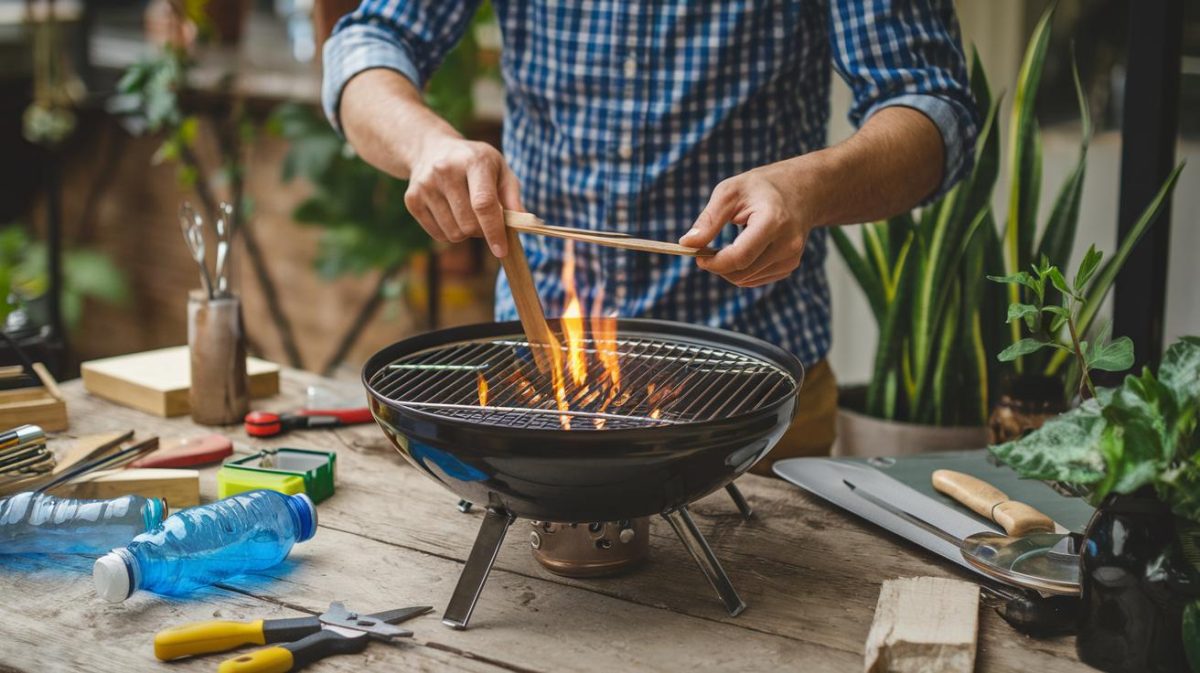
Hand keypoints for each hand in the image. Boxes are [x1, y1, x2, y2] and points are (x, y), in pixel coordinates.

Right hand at [405, 137, 522, 256]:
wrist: (431, 149)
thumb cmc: (474, 163)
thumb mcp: (499, 168)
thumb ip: (513, 195)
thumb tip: (521, 222)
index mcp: (473, 161)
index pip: (483, 204)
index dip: (494, 230)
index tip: (501, 250)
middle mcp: (445, 171)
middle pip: (469, 225)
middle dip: (482, 231)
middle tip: (484, 219)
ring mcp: (425, 185)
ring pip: (453, 234)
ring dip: (466, 232)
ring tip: (466, 212)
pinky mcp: (411, 200)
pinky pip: (438, 235)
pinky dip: (450, 232)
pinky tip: (450, 212)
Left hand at [680, 160, 818, 286]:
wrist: (802, 190)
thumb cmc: (761, 188)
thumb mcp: (730, 192)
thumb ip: (709, 219)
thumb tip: (687, 243)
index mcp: (773, 222)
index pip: (739, 257)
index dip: (714, 262)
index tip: (697, 255)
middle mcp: (787, 244)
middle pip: (741, 272)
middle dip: (718, 265)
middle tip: (706, 249)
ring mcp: (791, 258)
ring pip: (746, 279)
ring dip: (728, 268)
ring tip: (727, 244)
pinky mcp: (789, 266)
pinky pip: (755, 279)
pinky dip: (741, 270)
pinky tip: (743, 249)